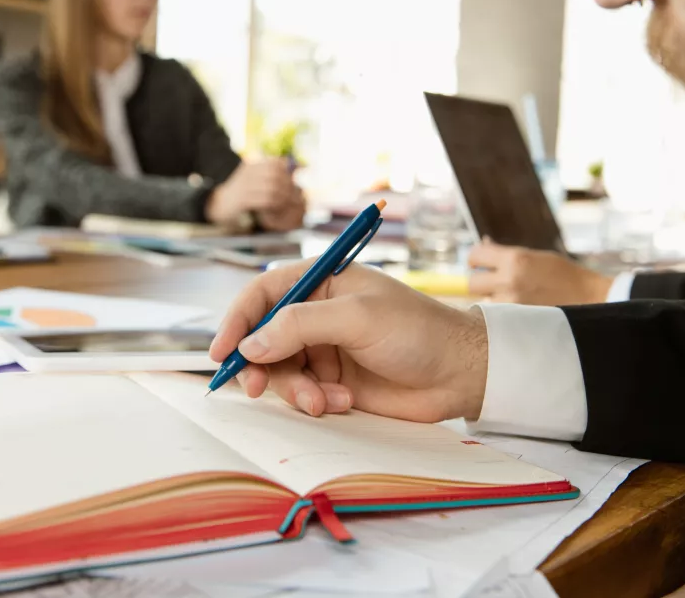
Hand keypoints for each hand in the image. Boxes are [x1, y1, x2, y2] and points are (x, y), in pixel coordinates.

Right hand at [206, 159, 301, 226]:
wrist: (220, 203)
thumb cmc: (242, 192)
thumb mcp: (256, 178)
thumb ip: (274, 173)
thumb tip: (299, 166)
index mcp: (253, 164)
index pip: (276, 163)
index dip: (288, 173)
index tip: (295, 183)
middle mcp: (249, 172)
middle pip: (276, 176)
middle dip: (288, 187)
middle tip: (295, 197)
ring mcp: (245, 185)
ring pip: (273, 189)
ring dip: (283, 198)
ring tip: (285, 205)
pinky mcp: (243, 199)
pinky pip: (265, 201)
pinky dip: (274, 206)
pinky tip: (275, 209)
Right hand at [209, 261, 488, 421]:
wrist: (461, 374)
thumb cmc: (418, 331)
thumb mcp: (356, 318)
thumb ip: (299, 327)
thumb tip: (250, 346)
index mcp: (322, 281)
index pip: (263, 294)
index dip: (237, 321)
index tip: (222, 352)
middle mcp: (317, 313)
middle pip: (263, 338)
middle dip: (262, 365)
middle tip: (259, 388)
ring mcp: (324, 349)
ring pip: (281, 371)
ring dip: (295, 390)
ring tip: (324, 401)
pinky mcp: (333, 382)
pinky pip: (302, 393)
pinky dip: (315, 401)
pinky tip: (342, 403)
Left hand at [467, 241, 612, 305]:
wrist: (591, 299)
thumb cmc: (563, 274)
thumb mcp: (536, 256)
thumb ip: (506, 253)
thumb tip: (484, 243)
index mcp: (515, 259)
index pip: (474, 256)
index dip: (474, 259)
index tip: (478, 263)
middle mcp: (509, 281)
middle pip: (471, 284)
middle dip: (478, 282)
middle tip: (489, 282)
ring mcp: (512, 304)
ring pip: (484, 302)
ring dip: (492, 300)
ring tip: (514, 298)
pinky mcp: (516, 322)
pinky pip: (497, 317)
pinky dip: (502, 314)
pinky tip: (519, 309)